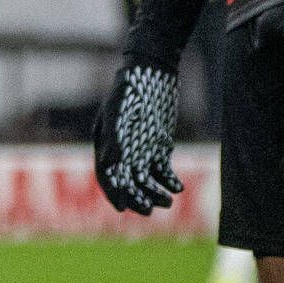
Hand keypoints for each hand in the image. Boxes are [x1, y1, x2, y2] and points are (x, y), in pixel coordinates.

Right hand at [91, 55, 182, 214]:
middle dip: (137, 198)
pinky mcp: (158, 146)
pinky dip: (168, 181)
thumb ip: (113, 138)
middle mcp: (122, 151)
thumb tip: (108, 163)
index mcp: (106, 145)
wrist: (152, 72)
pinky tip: (177, 187)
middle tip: (149, 210)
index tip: (123, 209)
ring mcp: (140, 149)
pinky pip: (161, 170)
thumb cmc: (131, 91)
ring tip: (169, 202)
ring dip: (155, 193)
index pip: (107, 175)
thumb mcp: (119, 113)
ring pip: (145, 179)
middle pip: (127, 182)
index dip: (114, 193)